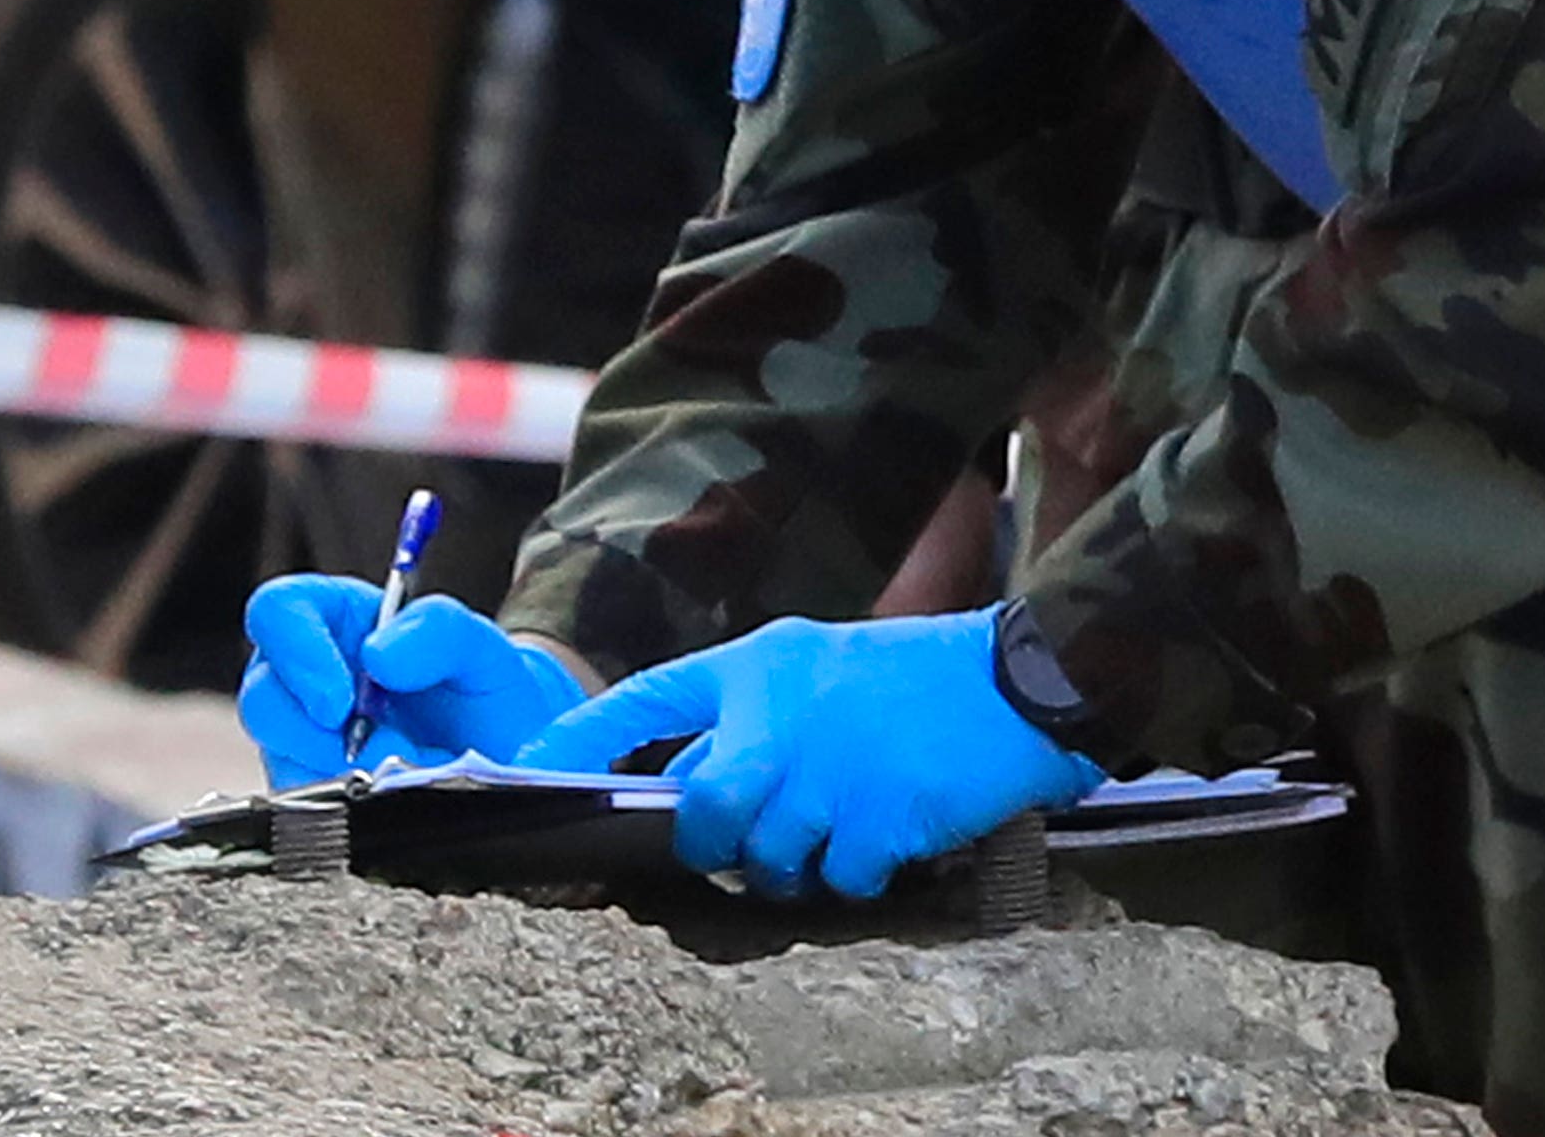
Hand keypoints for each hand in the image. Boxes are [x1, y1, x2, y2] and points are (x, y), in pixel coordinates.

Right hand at [236, 581, 584, 787]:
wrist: (508, 754)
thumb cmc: (480, 689)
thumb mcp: (476, 644)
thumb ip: (437, 630)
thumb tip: (380, 656)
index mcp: (335, 621)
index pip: (279, 611)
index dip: (296, 651)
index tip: (338, 700)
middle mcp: (306, 681)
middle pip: (263, 699)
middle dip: (320, 737)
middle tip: (384, 752)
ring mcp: (303, 744)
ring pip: (281, 763)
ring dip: (340, 777)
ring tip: (400, 775)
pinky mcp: (312, 799)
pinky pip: (303, 813)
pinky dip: (348, 813)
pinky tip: (389, 803)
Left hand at [528, 611, 1098, 902]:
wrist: (1016, 680)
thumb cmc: (916, 675)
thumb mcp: (818, 663)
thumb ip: (754, 717)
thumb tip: (696, 786)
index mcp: (759, 664)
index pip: (646, 698)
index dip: (582, 738)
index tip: (528, 769)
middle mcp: (779, 715)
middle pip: (703, 810)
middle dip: (714, 845)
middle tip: (744, 845)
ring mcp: (826, 770)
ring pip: (767, 858)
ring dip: (796, 863)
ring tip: (839, 828)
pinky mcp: (875, 818)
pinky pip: (837, 879)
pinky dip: (857, 873)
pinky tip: (888, 834)